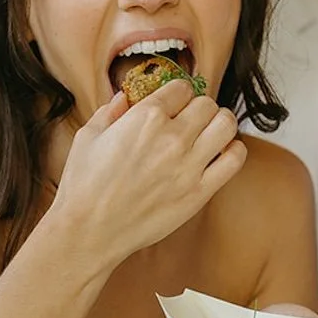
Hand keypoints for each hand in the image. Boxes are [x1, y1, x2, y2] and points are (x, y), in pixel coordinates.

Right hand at [52, 80, 246, 272]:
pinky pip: (234, 160)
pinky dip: (233, 152)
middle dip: (199, 108)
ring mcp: (189, 166)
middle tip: (191, 120)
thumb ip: (111, 111)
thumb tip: (125, 98)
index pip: (181, 88)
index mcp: (145, 117)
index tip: (174, 104)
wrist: (89, 230)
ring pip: (227, 125)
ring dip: (220, 124)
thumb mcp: (88, 136)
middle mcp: (172, 137)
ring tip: (209, 133)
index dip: (178, 93)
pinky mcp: (199, 193)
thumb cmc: (83, 185)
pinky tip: (219, 155)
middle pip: (207, 104)